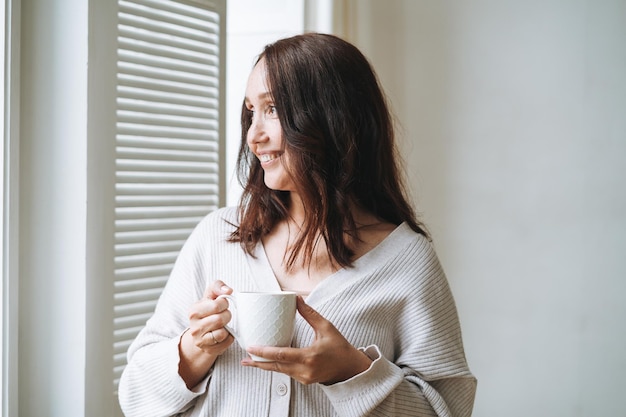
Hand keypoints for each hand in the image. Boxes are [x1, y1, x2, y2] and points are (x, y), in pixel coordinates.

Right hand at [186, 280, 233, 352]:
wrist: (201, 332)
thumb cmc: (208, 310)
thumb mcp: (210, 295)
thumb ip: (217, 286)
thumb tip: (228, 290)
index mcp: (193, 311)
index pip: (216, 305)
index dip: (224, 303)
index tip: (222, 304)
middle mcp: (194, 327)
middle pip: (220, 319)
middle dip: (227, 315)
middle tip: (224, 315)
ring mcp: (200, 340)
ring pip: (222, 333)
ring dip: (228, 327)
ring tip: (223, 324)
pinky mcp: (208, 350)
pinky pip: (226, 342)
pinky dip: (229, 337)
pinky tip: (224, 333)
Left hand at [241, 296, 371, 384]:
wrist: (351, 368)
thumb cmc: (340, 347)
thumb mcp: (326, 327)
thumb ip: (310, 314)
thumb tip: (296, 299)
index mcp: (310, 356)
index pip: (282, 355)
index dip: (265, 352)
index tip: (252, 347)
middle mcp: (305, 370)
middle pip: (276, 367)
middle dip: (259, 362)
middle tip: (244, 357)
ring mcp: (305, 378)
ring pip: (280, 371)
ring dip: (266, 365)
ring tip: (251, 360)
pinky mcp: (305, 381)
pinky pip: (287, 373)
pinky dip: (277, 367)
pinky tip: (268, 362)